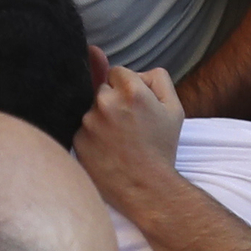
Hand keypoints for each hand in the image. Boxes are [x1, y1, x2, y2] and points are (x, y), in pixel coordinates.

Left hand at [76, 60, 185, 191]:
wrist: (147, 188)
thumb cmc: (162, 147)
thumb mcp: (173, 108)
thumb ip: (155, 77)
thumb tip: (120, 62)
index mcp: (132, 92)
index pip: (117, 71)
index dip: (127, 87)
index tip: (135, 106)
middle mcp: (106, 103)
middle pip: (102, 87)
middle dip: (113, 100)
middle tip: (129, 124)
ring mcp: (88, 122)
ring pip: (91, 108)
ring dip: (101, 117)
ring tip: (118, 139)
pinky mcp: (77, 140)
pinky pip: (82, 127)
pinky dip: (92, 134)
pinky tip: (107, 149)